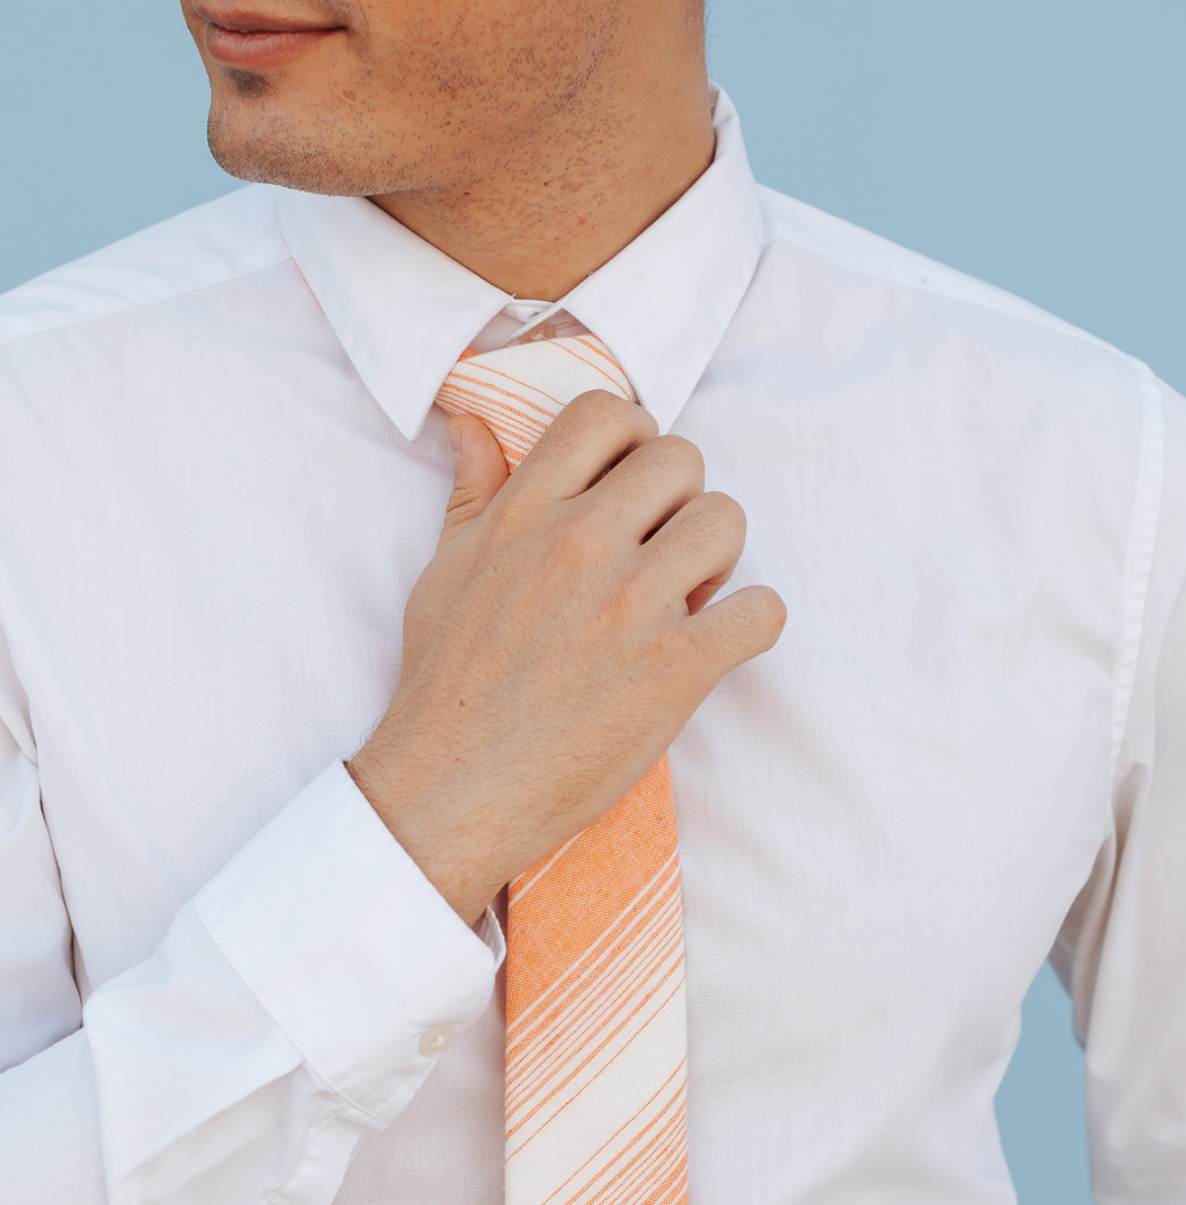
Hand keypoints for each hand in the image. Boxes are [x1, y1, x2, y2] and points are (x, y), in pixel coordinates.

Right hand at [349, 392, 784, 921]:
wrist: (451, 791)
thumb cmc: (444, 689)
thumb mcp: (443, 574)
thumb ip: (471, 495)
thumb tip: (472, 424)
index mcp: (524, 513)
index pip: (606, 413)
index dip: (633, 441)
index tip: (630, 490)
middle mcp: (578, 543)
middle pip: (682, 458)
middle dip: (681, 504)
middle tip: (661, 556)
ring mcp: (629, 604)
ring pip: (728, 520)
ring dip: (717, 560)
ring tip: (685, 602)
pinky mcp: (674, 668)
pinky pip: (762, 609)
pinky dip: (750, 625)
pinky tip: (714, 646)